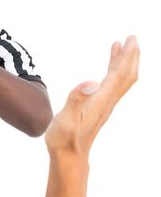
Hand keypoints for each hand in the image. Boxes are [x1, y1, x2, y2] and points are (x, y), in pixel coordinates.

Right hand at [45, 35, 138, 159]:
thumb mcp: (66, 118)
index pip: (118, 75)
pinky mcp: (97, 109)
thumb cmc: (64, 139)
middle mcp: (106, 102)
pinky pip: (111, 87)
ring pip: (120, 81)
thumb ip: (76, 99)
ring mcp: (103, 106)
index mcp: (100, 101)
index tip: (130, 40)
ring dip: (123, 64)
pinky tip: (106, 71)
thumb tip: (92, 82)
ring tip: (120, 48)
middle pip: (125, 76)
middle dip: (130, 56)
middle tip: (132, 38)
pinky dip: (113, 73)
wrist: (68, 157)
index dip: (125, 57)